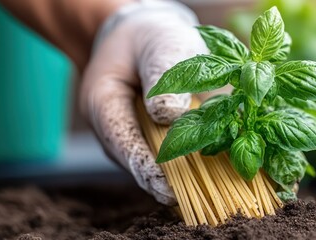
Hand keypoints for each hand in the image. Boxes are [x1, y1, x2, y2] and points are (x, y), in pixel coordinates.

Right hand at [80, 1, 208, 204]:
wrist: (149, 40)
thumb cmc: (154, 39)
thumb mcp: (162, 45)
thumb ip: (163, 75)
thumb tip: (170, 116)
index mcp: (102, 102)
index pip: (121, 141)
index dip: (145, 168)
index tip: (168, 190)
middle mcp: (113, 127)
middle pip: (135, 161)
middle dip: (164, 181)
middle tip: (195, 200)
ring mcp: (131, 135)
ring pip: (152, 162)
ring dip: (178, 176)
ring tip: (207, 192)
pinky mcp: (151, 138)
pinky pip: (166, 156)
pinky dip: (188, 164)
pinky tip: (212, 172)